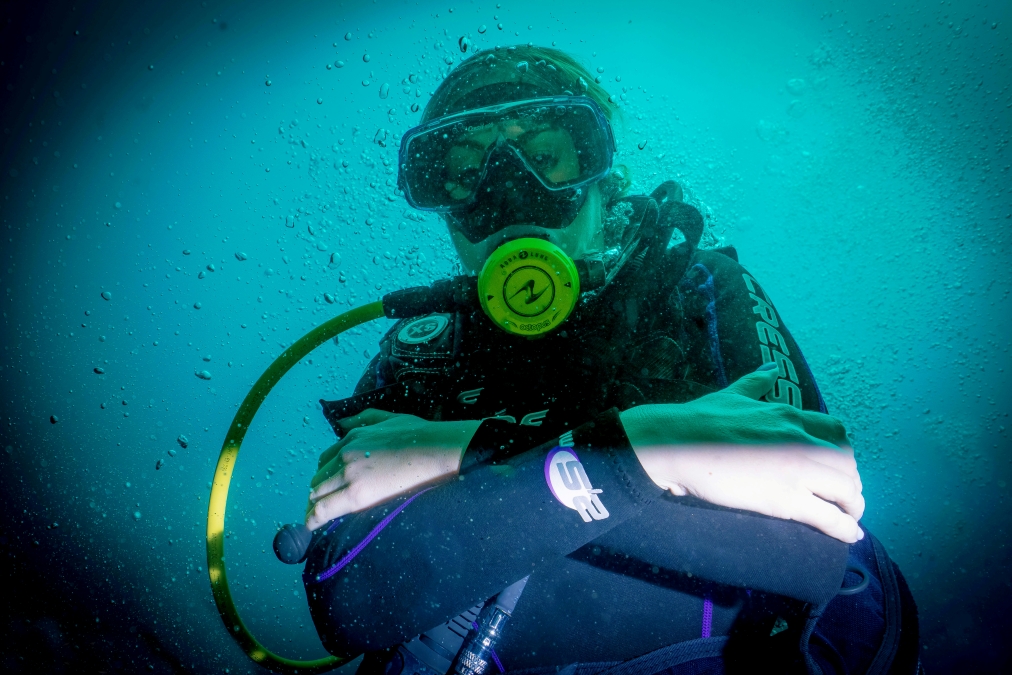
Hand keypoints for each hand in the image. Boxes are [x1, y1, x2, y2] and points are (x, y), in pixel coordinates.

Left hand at [305, 409, 479, 530]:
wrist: (437, 450)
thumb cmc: (421, 435)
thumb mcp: (389, 418)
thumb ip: (364, 419)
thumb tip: (343, 423)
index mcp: (353, 437)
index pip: (327, 460)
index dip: (325, 475)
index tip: (327, 486)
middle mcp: (346, 454)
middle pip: (319, 477)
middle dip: (318, 491)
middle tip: (320, 506)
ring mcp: (349, 474)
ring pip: (318, 493)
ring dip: (314, 505)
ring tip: (314, 518)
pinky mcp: (357, 494)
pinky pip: (324, 509)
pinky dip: (313, 518)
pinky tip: (310, 527)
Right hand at [620, 366, 864, 542]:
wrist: (677, 442)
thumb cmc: (700, 419)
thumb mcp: (733, 393)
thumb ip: (756, 382)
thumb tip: (771, 367)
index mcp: (789, 416)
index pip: (836, 432)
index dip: (844, 453)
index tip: (838, 466)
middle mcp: (800, 441)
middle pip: (847, 463)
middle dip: (852, 482)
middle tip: (846, 497)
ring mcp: (795, 470)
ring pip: (846, 490)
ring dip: (854, 506)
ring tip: (849, 518)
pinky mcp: (785, 499)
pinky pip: (829, 517)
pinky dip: (845, 529)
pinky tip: (849, 535)